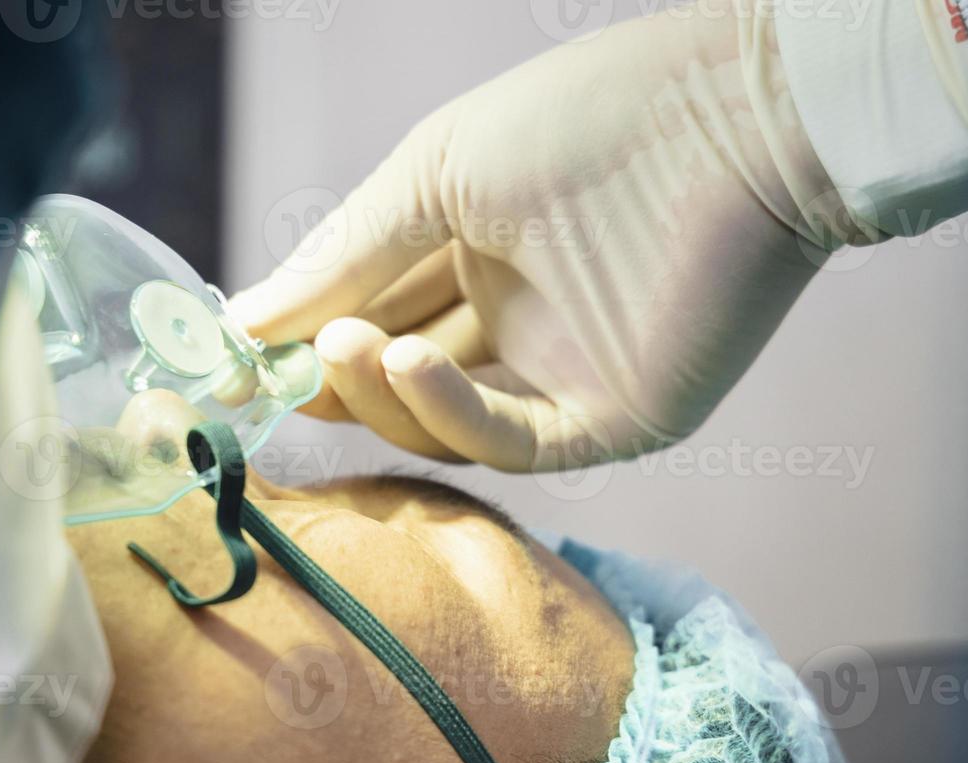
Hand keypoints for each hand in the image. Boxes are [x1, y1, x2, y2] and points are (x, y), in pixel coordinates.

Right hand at [231, 1, 863, 471]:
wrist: (735, 116)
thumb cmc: (585, 121)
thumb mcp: (434, 176)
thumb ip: (343, 253)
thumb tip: (241, 319)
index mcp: (472, 256)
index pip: (369, 316)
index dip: (302, 338)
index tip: (232, 354)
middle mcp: (512, 324)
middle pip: (396, 383)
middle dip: (331, 376)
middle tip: (273, 368)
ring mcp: (560, 378)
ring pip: (441, 425)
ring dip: (378, 392)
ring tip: (341, 344)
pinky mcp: (610, 419)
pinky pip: (509, 441)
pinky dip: (448, 412)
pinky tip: (404, 358)